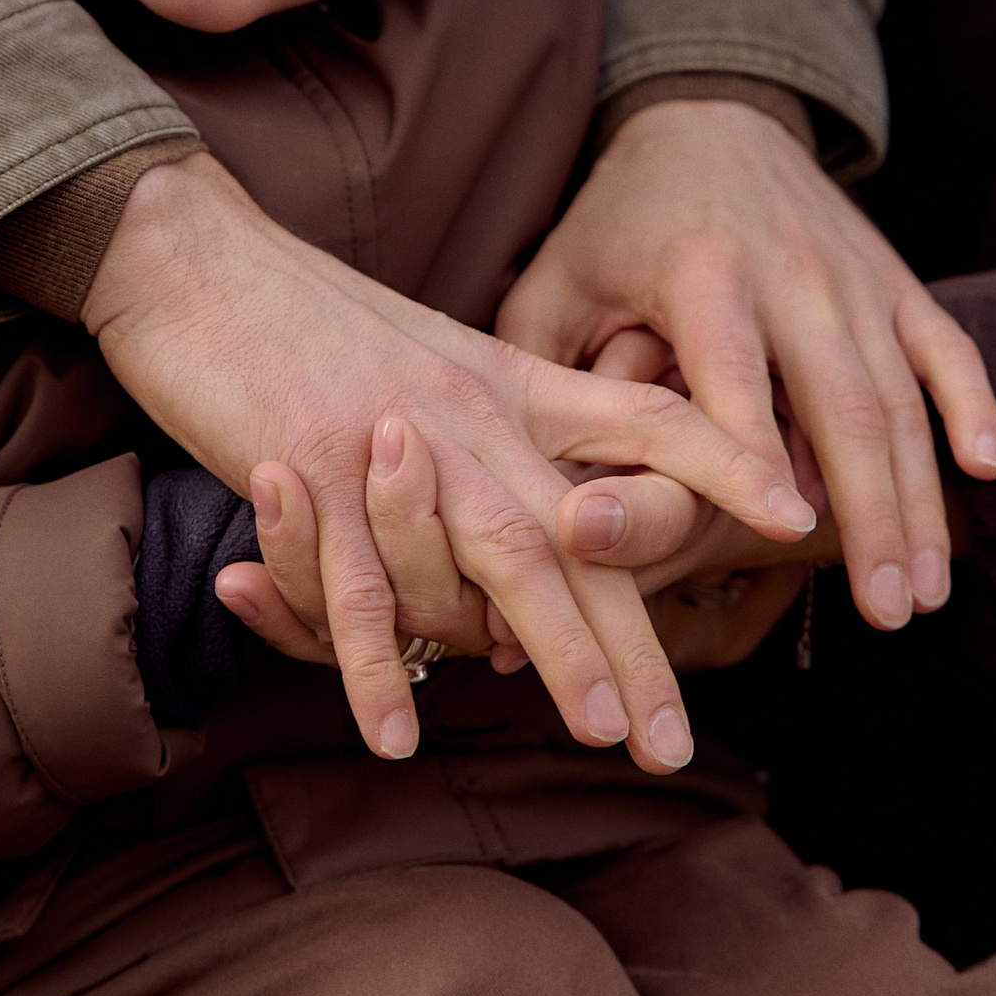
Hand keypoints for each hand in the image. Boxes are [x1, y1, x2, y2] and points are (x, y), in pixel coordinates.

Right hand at [84, 154, 815, 766]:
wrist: (199, 259)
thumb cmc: (313, 324)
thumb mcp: (436, 363)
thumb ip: (505, 433)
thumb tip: (560, 533)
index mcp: (508, 381)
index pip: (643, 414)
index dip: (724, 459)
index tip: (797, 512)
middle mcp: (470, 413)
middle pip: (581, 532)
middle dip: (639, 638)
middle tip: (677, 737)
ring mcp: (393, 441)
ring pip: (495, 558)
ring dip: (553, 651)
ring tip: (601, 732)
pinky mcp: (309, 468)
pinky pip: (351, 586)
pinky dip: (370, 666)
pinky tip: (395, 735)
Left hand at [499, 99, 995, 630]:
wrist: (707, 118)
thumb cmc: (615, 226)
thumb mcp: (556, 282)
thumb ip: (542, 375)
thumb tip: (532, 489)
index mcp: (700, 278)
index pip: (735, 382)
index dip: (760, 458)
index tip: (783, 535)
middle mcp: (790, 275)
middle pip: (841, 404)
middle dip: (869, 512)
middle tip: (885, 611)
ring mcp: (853, 277)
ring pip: (899, 396)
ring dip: (919, 496)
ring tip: (925, 591)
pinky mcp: (895, 277)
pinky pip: (946, 346)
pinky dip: (973, 405)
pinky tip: (986, 473)